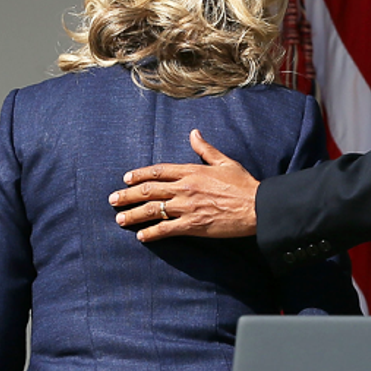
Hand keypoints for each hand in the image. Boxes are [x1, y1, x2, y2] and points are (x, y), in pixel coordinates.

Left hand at [109, 130, 259, 241]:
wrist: (256, 206)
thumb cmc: (243, 184)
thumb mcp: (225, 162)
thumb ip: (205, 149)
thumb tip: (194, 133)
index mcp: (192, 171)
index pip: (158, 172)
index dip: (139, 175)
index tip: (126, 179)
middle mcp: (185, 188)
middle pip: (149, 190)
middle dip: (128, 195)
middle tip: (113, 199)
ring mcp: (187, 207)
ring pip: (153, 210)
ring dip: (133, 214)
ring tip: (120, 219)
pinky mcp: (193, 225)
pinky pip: (166, 229)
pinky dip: (152, 233)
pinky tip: (141, 236)